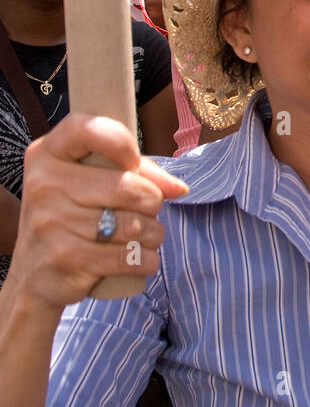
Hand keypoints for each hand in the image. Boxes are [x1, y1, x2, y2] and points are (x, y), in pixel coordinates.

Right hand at [9, 113, 187, 310]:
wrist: (34, 277)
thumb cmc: (72, 218)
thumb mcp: (89, 183)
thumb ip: (135, 172)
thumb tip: (178, 188)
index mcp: (47, 154)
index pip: (88, 129)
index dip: (122, 143)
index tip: (132, 162)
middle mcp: (43, 184)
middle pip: (130, 186)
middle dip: (152, 202)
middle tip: (142, 211)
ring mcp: (50, 222)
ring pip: (136, 225)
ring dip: (152, 235)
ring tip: (140, 237)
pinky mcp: (64, 258)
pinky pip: (130, 257)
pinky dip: (146, 261)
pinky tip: (138, 260)